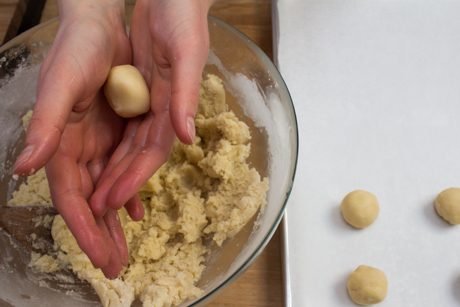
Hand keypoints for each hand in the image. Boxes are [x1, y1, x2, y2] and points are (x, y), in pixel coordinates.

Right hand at [12, 0, 140, 278]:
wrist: (100, 27)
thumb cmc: (77, 50)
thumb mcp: (61, 84)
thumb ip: (45, 125)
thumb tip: (23, 168)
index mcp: (60, 143)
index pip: (70, 196)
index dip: (84, 228)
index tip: (100, 257)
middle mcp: (77, 147)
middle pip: (89, 201)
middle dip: (101, 236)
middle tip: (115, 267)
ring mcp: (97, 142)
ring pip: (106, 190)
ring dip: (116, 221)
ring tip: (126, 249)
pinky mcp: (115, 133)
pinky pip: (121, 169)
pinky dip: (128, 191)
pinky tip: (137, 210)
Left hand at [88, 0, 212, 216]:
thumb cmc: (184, 19)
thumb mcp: (186, 52)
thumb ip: (187, 95)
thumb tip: (187, 138)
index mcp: (175, 105)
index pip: (154, 150)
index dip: (135, 177)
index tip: (115, 199)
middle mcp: (163, 110)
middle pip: (139, 156)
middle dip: (121, 184)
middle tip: (98, 211)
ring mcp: (149, 104)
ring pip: (129, 147)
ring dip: (113, 172)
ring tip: (94, 198)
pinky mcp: (137, 95)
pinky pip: (123, 129)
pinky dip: (112, 150)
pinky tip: (100, 166)